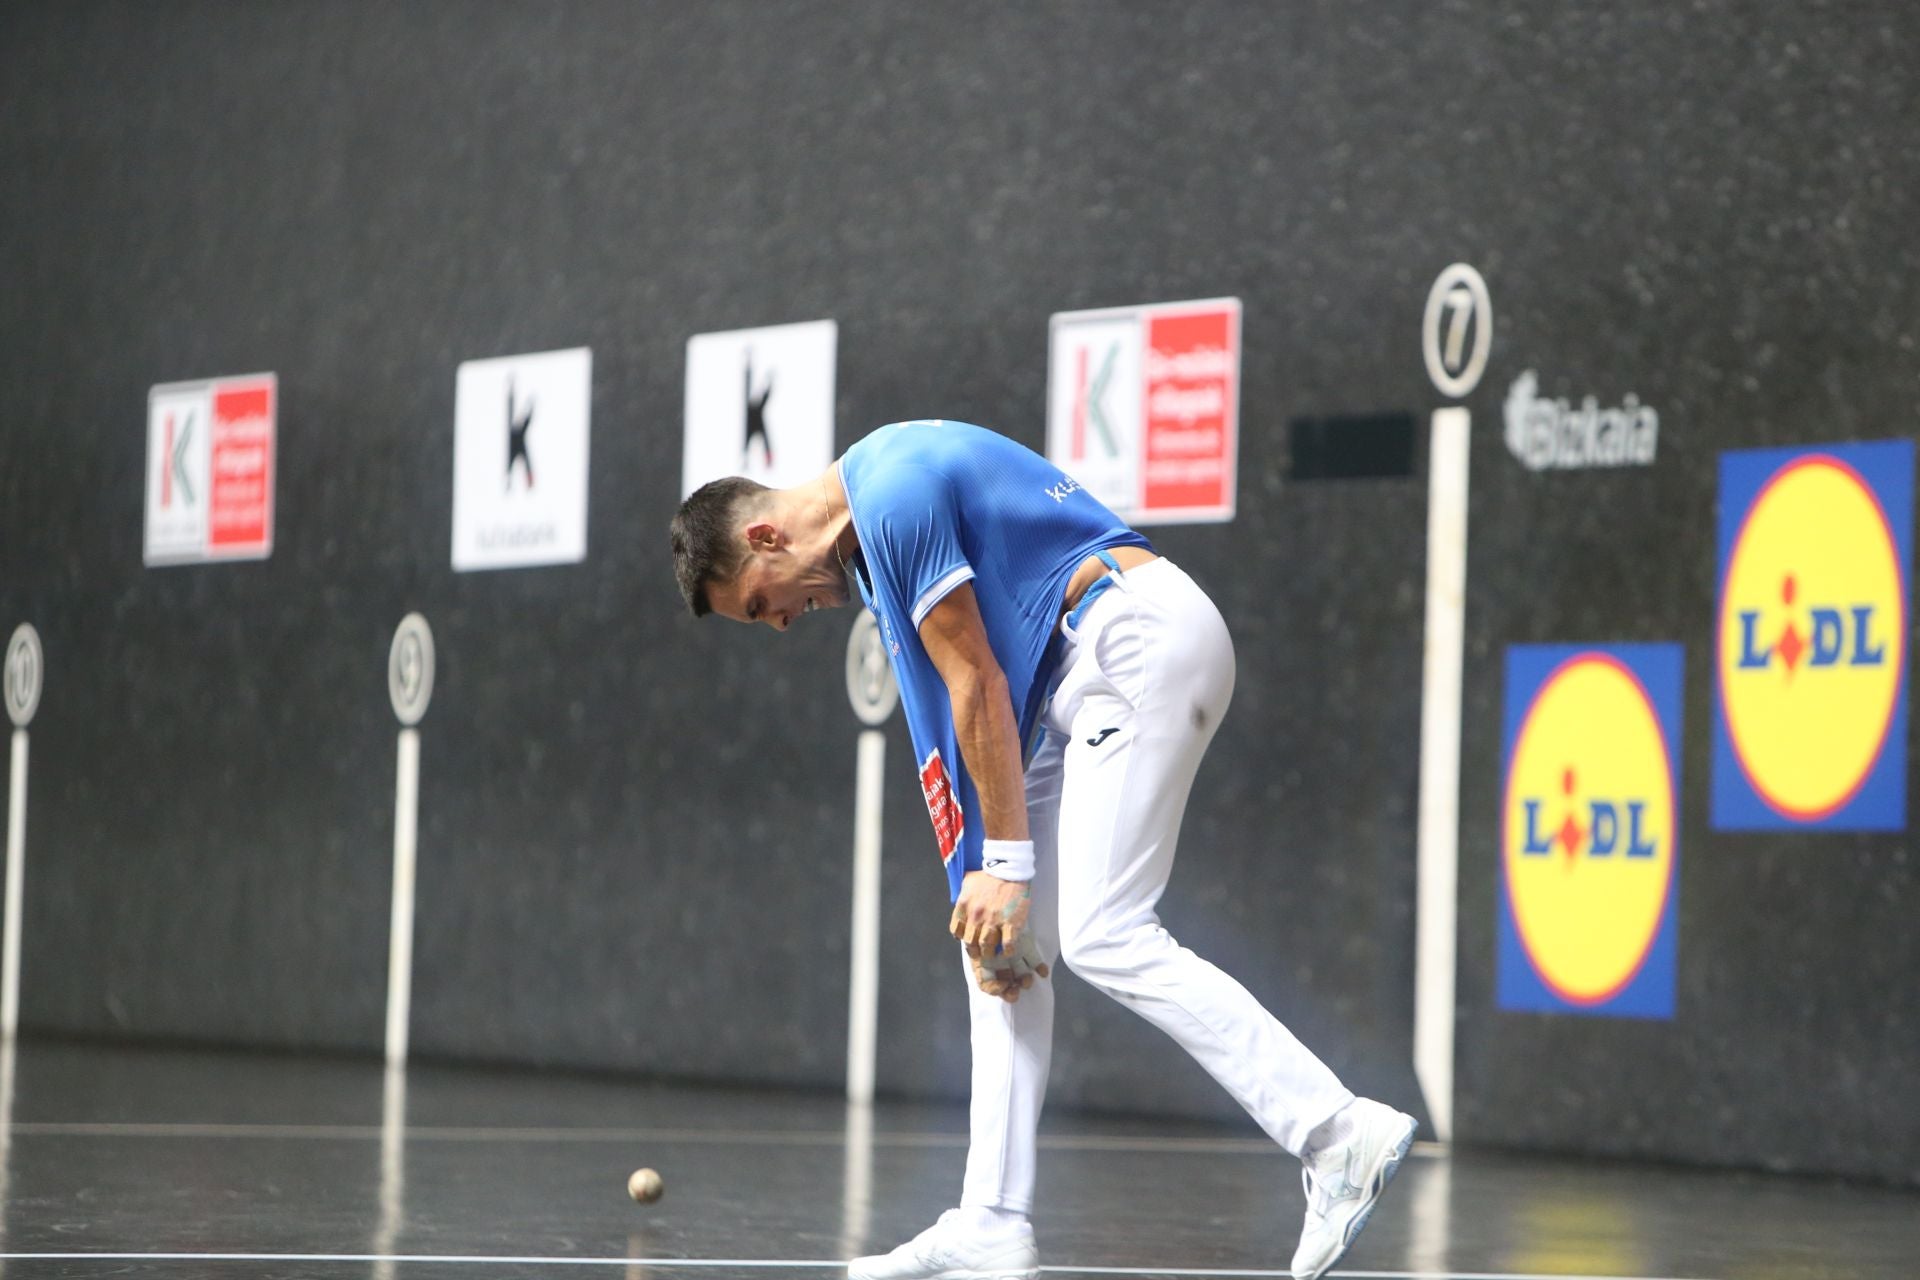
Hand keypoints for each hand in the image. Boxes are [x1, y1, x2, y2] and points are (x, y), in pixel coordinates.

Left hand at [952, 871, 1049, 1002]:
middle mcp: (976, 916)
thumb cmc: (989, 874)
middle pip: (970, 942)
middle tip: (979, 953)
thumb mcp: (968, 882)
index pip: (957, 931)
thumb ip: (963, 897)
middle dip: (974, 951)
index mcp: (964, 906)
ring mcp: (993, 921)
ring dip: (988, 953)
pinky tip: (1007, 951)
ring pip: (986, 946)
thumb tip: (959, 905)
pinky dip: (1006, 951)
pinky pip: (1007, 944)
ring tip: (992, 953)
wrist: (1009, 868)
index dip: (961, 938)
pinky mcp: (1010, 923)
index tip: (967, 940)